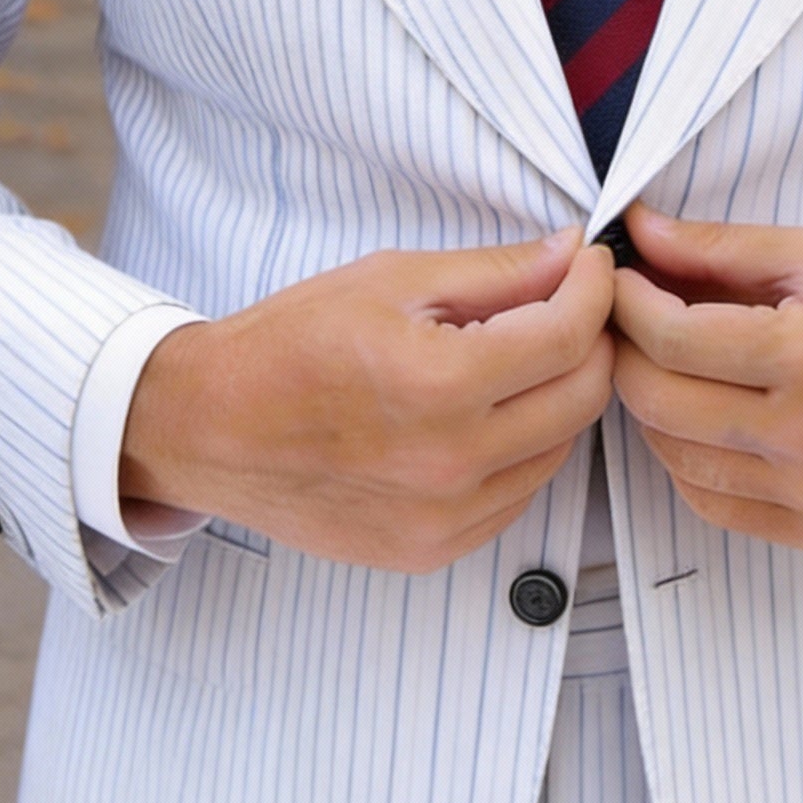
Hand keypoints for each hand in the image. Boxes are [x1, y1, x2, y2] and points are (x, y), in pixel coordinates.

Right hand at [120, 230, 614, 573]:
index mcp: (438, 385)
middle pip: (582, 397)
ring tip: (521, 355)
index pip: (568, 336)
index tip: (590, 264)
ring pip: (559, 449)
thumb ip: (494, 272)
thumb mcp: (391, 281)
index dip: (594, 289)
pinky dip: (524, 448)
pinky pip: (518, 494)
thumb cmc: (289, 343)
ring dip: (560, 395)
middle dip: (591, 339)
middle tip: (568, 303)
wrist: (208, 428)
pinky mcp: (431, 550)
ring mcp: (443, 518)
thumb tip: (571, 253)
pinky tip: (487, 412)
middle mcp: (450, 463)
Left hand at [608, 205, 802, 550]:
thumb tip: (639, 230)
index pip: (670, 338)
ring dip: (652, 407)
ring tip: (666, 364)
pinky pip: (714, 505)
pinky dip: (688, 462)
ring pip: (674, 459)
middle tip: (629, 318)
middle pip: (658, 402)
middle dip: (626, 351)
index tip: (617, 278)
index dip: (626, 302)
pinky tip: (700, 419)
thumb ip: (720, 246)